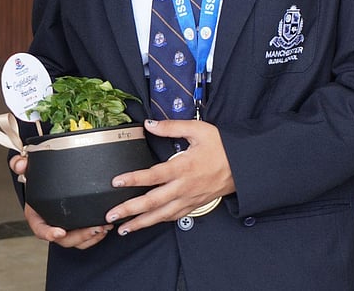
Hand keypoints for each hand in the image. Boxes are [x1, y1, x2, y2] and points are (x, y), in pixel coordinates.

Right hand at [9, 155, 112, 248]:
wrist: (46, 181)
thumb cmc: (36, 179)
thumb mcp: (27, 169)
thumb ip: (21, 164)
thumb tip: (20, 164)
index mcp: (36, 215)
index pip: (40, 229)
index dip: (49, 233)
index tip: (60, 232)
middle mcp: (50, 224)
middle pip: (63, 239)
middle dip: (78, 236)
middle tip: (94, 228)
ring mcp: (63, 226)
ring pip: (75, 241)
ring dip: (90, 237)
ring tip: (103, 228)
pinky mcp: (74, 226)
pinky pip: (84, 238)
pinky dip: (94, 236)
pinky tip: (105, 228)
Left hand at [105, 119, 235, 234]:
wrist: (243, 165)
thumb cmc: (221, 145)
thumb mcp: (198, 129)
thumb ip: (171, 127)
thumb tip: (149, 124)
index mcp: (183, 166)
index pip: (154, 175)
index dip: (134, 179)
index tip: (116, 182)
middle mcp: (184, 187)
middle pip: (152, 202)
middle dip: (130, 210)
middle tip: (110, 216)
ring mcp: (189, 199)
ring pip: (161, 215)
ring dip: (141, 223)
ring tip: (123, 229)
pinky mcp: (194, 205)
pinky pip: (173, 217)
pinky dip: (158, 222)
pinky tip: (147, 224)